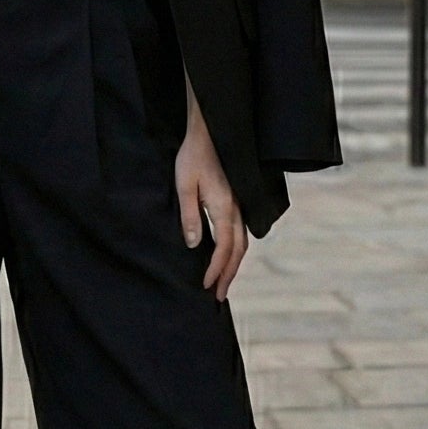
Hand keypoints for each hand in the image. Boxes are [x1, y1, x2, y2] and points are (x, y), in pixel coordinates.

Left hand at [175, 106, 247, 302]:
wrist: (210, 132)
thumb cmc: (193, 156)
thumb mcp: (184, 186)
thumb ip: (189, 216)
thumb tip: (195, 246)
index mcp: (224, 208)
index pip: (224, 249)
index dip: (215, 270)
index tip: (205, 286)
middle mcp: (237, 209)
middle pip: (238, 251)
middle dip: (228, 275)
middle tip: (218, 296)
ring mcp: (240, 204)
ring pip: (242, 242)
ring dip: (234, 264)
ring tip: (223, 281)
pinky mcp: (237, 200)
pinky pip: (240, 232)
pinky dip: (236, 250)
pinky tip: (227, 254)